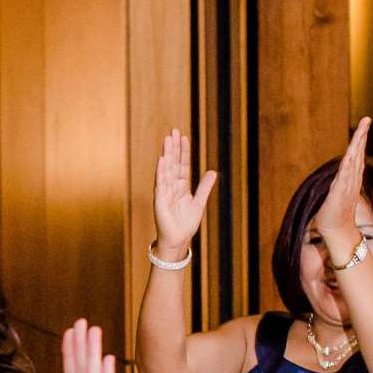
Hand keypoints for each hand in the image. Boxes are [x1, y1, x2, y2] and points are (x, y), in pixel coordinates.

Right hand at [152, 129, 216, 256]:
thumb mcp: (199, 202)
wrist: (178, 241)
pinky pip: (160, 183)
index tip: (184, 137)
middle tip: (173, 131)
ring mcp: (164, 192)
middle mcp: (170, 187)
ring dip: (167, 154)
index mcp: (180, 186)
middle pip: (172, 163)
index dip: (183, 151)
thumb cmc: (185, 224)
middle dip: (173, 147)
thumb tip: (213, 171)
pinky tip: (162, 159)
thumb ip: (204, 187)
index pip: (181, 164)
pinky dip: (160, 171)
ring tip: (168, 139)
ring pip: (166, 169)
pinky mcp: (159, 201)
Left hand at [314, 118, 371, 249]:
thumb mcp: (336, 193)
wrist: (336, 231)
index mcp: (350, 178)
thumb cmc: (334, 214)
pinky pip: (345, 177)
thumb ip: (340, 182)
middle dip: (361, 136)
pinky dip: (348, 166)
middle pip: (358, 154)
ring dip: (357, 146)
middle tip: (366, 120)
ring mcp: (347, 185)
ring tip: (361, 131)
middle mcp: (351, 179)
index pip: (357, 155)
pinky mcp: (339, 193)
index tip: (364, 125)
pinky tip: (351, 156)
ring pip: (353, 161)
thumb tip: (340, 174)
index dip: (360, 140)